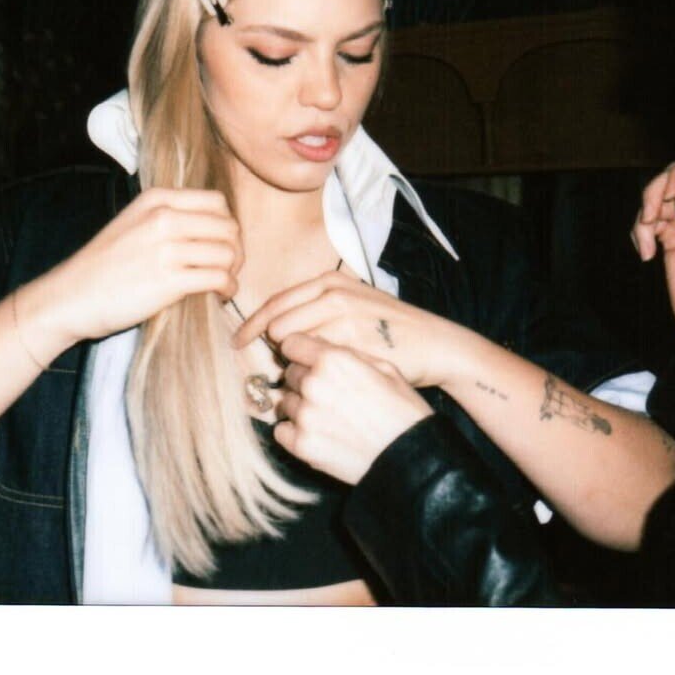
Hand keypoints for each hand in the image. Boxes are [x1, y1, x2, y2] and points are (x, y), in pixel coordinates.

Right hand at [43, 187, 241, 341]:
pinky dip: (227, 289)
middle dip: (235, 250)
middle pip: (228, 227)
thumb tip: (211, 227)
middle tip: (227, 268)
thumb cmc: (103, 265)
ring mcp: (167, 248)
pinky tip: (219, 295)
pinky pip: (219, 278)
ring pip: (228, 253)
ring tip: (222, 284)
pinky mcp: (169, 281)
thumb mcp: (133, 223)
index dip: (226, 225)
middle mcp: (164, 218)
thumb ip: (167, 216)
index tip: (220, 244)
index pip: (217, 202)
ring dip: (233, 272)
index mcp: (157, 199)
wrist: (71, 296)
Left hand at [232, 269, 455, 387]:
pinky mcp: (350, 352)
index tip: (238, 342)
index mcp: (330, 284)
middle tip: (291, 365)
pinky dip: (310, 383)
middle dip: (277, 350)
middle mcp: (333, 298)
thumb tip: (278, 328)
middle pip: (278, 328)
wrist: (436, 345)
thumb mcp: (354, 303)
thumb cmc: (392, 329)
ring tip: (313, 378)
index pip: (274, 306)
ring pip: (293, 352)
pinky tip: (323, 391)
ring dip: (294, 368)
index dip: (252, 327)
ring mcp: (342, 324)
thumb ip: (316, 308)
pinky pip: (313, 371)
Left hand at [274, 334, 434, 485]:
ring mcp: (304, 416)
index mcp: (333, 360)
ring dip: (301, 408)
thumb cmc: (404, 411)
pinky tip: (319, 435)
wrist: (411, 460)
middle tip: (329, 396)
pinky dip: (295, 433)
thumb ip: (347, 354)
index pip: (291, 344)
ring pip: (287, 402)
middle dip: (305, 381)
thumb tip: (321, 347)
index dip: (301, 352)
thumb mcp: (385, 368)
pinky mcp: (301, 445)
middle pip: (290, 374)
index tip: (309, 361)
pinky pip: (282, 431)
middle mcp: (313, 384)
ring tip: (329, 419)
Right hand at [631, 156, 674, 370]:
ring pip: (655, 199)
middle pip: (674, 176)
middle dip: (654, 193)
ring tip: (646, 247)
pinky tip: (645, 254)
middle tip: (648, 220)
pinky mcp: (668, 238)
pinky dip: (638, 233)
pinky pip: (646, 221)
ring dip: (642, 218)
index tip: (668, 193)